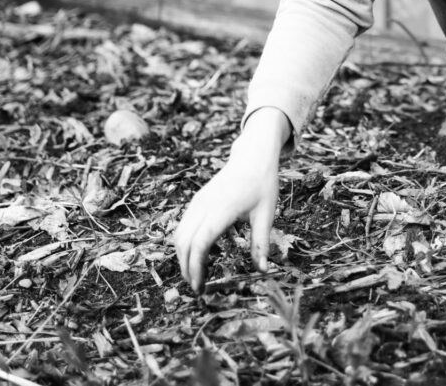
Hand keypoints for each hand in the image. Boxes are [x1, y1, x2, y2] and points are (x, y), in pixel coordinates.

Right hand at [173, 107, 289, 292]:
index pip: (200, 243)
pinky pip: (183, 226)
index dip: (196, 267)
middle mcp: (204, 205)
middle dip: (186, 268)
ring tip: (196, 275)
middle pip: (183, 242)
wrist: (253, 156)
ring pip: (179, 235)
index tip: (200, 286)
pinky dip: (184, 244)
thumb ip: (261, 242)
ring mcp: (198, 202)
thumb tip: (263, 270)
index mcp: (222, 209)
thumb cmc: (263, 184)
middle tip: (198, 288)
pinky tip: (197, 255)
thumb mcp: (266, 213)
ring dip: (182, 257)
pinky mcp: (197, 201)